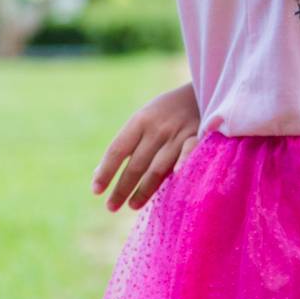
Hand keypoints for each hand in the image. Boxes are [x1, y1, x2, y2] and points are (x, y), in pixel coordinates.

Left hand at [90, 80, 200, 211]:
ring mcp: (178, 134)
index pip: (117, 150)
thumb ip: (126, 144)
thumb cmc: (168, 111)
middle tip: (111, 207)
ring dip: (143, 191)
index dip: (106, 171)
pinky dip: (181, 167)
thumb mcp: (144, 119)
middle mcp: (157, 128)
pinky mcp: (198, 138)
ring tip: (132, 205)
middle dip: (121, 188)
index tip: (96, 190)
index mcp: (140, 120)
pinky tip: (174, 180)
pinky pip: (187, 156)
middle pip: (135, 164)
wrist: (203, 91)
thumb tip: (98, 173)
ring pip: (157, 169)